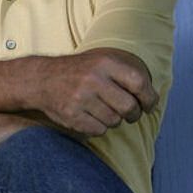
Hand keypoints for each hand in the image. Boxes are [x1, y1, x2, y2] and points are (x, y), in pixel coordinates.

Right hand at [30, 48, 158, 136]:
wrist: (41, 79)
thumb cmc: (78, 72)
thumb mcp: (100, 62)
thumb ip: (125, 75)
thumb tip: (151, 99)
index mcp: (104, 63)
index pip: (138, 82)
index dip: (149, 97)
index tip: (149, 105)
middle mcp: (92, 79)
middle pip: (129, 107)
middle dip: (134, 114)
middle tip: (131, 115)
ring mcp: (80, 98)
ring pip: (114, 121)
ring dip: (113, 120)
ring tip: (102, 111)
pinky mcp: (71, 115)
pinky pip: (98, 130)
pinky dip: (98, 127)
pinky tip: (90, 117)